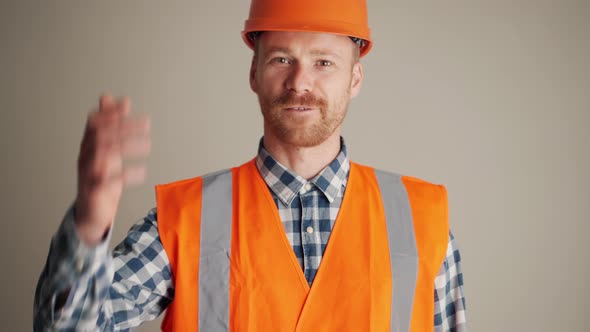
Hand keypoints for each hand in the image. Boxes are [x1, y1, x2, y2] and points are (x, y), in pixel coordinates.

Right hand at [74, 94, 150, 244]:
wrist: (91, 211)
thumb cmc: (102, 177)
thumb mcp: (110, 149)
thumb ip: (115, 126)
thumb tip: (121, 100)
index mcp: (89, 145)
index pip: (95, 123)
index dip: (109, 113)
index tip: (126, 105)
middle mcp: (86, 157)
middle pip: (100, 136)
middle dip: (123, 127)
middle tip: (146, 124)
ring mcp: (88, 174)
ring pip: (103, 155)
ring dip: (127, 147)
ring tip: (148, 146)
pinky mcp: (94, 191)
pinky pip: (107, 181)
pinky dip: (125, 174)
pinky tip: (142, 172)